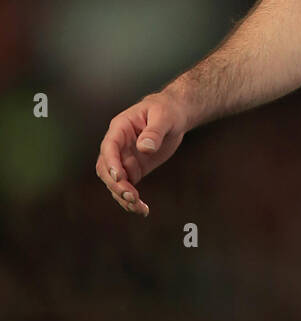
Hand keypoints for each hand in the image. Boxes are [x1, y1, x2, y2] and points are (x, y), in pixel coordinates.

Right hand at [95, 90, 187, 215]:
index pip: (109, 147)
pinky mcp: (134, 169)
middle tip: (132, 197)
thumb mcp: (164, 117)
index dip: (111, 162)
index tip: (118, 177)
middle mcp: (118, 146)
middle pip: (106, 168)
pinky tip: (142, 210)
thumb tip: (145, 148)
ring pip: (114, 182)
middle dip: (116, 184)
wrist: (174, 115)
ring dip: (122, 196)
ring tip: (139, 208)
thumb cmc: (167, 110)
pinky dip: (132, 200)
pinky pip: (127, 186)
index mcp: (120, 128)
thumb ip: (154, 132)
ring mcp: (124, 159)